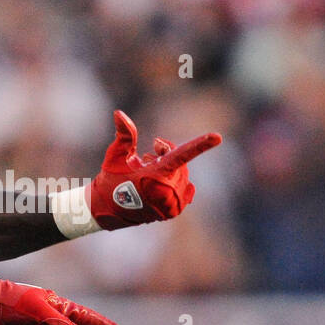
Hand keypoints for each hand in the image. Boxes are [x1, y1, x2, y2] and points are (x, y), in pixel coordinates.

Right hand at [86, 111, 221, 229]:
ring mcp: (171, 204)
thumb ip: (124, 134)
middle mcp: (166, 191)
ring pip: (183, 175)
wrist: (106, 210)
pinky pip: (186, 188)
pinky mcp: (173, 212)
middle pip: (181, 163)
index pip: (181, 155)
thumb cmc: (110, 179)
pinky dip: (176, 182)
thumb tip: (119, 113)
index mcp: (154, 175)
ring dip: (170, 169)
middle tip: (149, 154)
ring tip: (148, 171)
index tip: (217, 137)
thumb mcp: (116, 154)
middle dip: (168, 154)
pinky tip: (160, 183)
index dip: (201, 144)